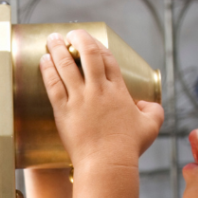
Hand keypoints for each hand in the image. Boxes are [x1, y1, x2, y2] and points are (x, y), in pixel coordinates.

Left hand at [40, 30, 163, 169]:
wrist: (106, 164)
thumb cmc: (128, 147)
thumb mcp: (150, 127)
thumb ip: (153, 111)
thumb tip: (146, 104)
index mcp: (117, 91)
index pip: (107, 59)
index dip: (97, 45)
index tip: (89, 40)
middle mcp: (97, 90)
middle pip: (87, 55)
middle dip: (77, 39)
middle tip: (70, 33)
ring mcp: (79, 99)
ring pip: (66, 66)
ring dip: (57, 49)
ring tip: (51, 39)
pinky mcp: (63, 111)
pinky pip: (53, 84)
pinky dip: (47, 69)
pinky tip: (43, 60)